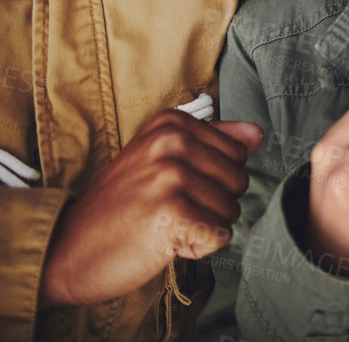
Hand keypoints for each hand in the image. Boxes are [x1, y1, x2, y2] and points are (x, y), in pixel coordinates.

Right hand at [39, 111, 262, 307]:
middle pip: (238, 181)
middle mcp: (172, 143)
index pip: (238, 153)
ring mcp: (171, 176)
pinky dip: (197, 248)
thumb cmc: (118, 207)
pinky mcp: (173, 213)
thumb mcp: (159, 160)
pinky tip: (165, 243)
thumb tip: (257, 134)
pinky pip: (220, 235)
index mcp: (171, 125)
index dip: (211, 180)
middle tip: (167, 210)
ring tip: (163, 225)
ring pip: (232, 210)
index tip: (171, 188)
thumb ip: (213, 142)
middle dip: (212, 204)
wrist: (66, 250)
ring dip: (203, 227)